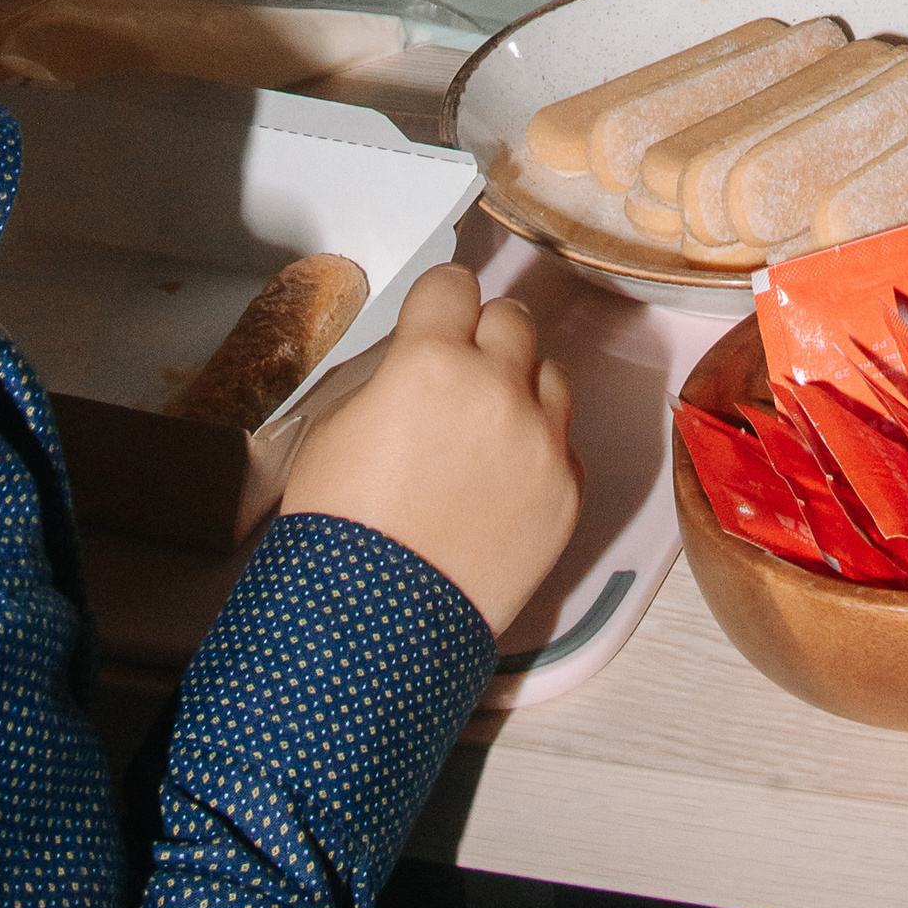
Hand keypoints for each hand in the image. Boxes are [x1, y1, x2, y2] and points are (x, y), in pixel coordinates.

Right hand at [282, 263, 579, 633]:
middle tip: (460, 377)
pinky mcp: (568, 490)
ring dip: (521, 390)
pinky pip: (565, 441)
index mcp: (431, 360)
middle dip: (485, 339)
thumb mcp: (339, 423)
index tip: (438, 317)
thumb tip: (422, 357)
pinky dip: (539, 451)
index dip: (440, 303)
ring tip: (484, 433)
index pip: (455, 284)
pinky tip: (501, 483)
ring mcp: (541, 441)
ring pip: (551, 373)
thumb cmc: (342, 528)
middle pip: (513, 319)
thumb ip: (394, 373)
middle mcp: (497, 389)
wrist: (374, 624)